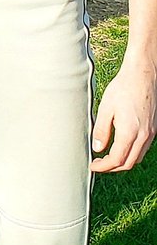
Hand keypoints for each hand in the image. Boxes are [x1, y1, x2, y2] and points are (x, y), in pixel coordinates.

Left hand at [90, 53, 156, 171]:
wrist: (143, 76)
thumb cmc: (123, 88)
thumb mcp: (105, 108)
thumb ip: (101, 130)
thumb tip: (97, 148)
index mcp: (130, 132)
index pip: (116, 160)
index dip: (103, 167)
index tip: (93, 166)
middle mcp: (143, 136)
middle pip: (128, 163)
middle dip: (112, 168)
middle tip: (98, 164)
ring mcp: (151, 133)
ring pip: (137, 157)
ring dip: (122, 161)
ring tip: (107, 156)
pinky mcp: (153, 129)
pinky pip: (143, 149)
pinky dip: (131, 153)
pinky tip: (121, 146)